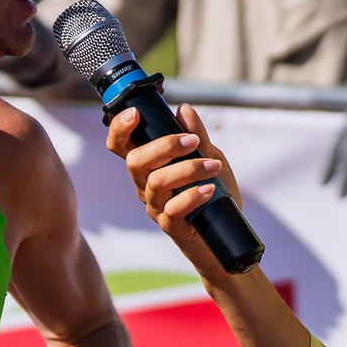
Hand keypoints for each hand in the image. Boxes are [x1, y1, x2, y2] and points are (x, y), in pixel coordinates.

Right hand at [106, 103, 245, 278]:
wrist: (226, 236)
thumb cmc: (215, 196)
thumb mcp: (212, 159)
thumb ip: (198, 136)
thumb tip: (183, 111)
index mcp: (150, 166)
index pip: (121, 146)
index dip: (119, 129)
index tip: (135, 113)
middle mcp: (146, 186)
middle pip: (135, 161)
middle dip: (164, 146)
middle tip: (192, 142)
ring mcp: (156, 206)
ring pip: (156, 182)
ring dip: (187, 169)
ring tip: (212, 166)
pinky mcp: (170, 225)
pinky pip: (173, 209)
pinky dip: (192, 195)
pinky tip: (209, 189)